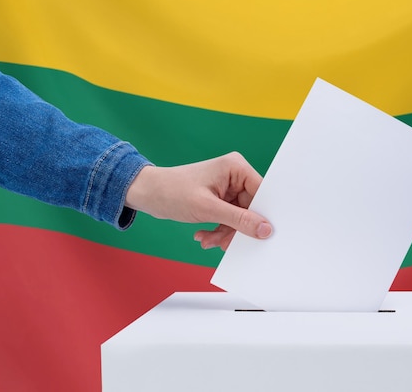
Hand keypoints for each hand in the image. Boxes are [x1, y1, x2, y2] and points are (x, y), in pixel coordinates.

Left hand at [125, 152, 271, 249]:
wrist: (147, 194)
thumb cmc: (172, 191)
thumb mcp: (208, 209)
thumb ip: (239, 220)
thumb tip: (265, 229)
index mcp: (236, 167)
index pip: (262, 192)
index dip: (262, 214)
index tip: (261, 234)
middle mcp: (234, 175)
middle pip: (251, 208)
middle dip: (237, 228)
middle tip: (226, 244)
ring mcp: (227, 187)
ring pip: (239, 217)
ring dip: (225, 232)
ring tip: (209, 240)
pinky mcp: (219, 198)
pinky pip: (229, 218)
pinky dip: (218, 230)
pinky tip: (205, 235)